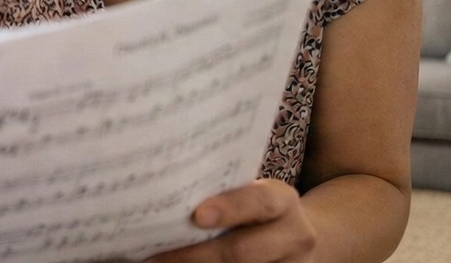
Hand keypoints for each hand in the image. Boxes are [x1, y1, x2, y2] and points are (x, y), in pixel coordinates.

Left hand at [145, 179, 315, 262]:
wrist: (295, 236)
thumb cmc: (255, 209)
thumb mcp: (250, 195)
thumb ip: (220, 194)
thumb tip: (167, 199)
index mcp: (283, 201)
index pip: (260, 202)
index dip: (230, 208)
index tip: (198, 216)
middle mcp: (293, 235)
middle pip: (242, 251)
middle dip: (195, 255)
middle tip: (156, 256)